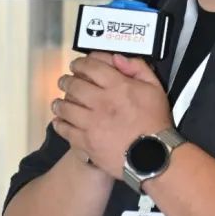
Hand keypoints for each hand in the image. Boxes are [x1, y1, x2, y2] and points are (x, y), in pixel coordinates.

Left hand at [51, 51, 172, 179]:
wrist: (152, 157)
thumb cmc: (155, 122)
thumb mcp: (155, 88)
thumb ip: (138, 68)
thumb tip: (117, 58)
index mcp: (118, 86)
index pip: (91, 67)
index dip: (80, 63)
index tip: (76, 65)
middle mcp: (101, 102)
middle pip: (74, 85)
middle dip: (67, 80)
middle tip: (65, 81)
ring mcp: (91, 123)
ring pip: (65, 107)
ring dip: (60, 102)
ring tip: (59, 102)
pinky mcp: (85, 142)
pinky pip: (65, 129)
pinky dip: (59, 123)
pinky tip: (59, 121)